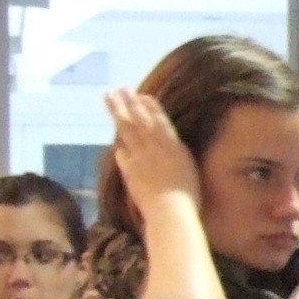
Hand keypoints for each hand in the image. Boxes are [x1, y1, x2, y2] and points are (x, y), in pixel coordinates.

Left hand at [104, 90, 201, 219]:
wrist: (170, 210)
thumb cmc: (189, 193)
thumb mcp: (189, 166)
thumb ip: (178, 151)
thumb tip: (171, 141)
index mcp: (172, 145)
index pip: (159, 121)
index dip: (150, 107)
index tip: (142, 95)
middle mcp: (154, 147)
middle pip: (138, 120)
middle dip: (129, 103)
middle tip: (119, 88)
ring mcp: (139, 158)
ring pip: (126, 131)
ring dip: (117, 113)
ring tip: (109, 99)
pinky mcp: (129, 170)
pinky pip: (123, 155)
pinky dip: (120, 147)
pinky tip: (117, 143)